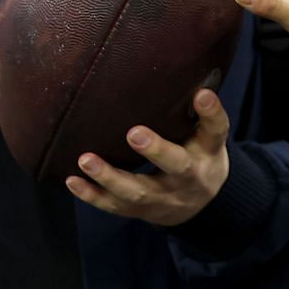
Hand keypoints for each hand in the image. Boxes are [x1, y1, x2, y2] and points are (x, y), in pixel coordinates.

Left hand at [65, 88, 229, 225]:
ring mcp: (164, 198)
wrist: (201, 204)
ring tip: (86, 159)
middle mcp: (190, 177)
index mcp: (208, 151)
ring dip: (110, 177)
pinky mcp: (140, 210)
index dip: (211, 113)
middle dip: (156, 151)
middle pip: (177, 166)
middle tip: (134, 133)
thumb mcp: (207, 135)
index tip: (201, 94)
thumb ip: (198, 111)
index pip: (215, 131)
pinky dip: (92, 195)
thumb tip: (192, 77)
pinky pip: (114, 206)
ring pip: (138, 192)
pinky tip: (72, 180)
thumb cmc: (199, 155)